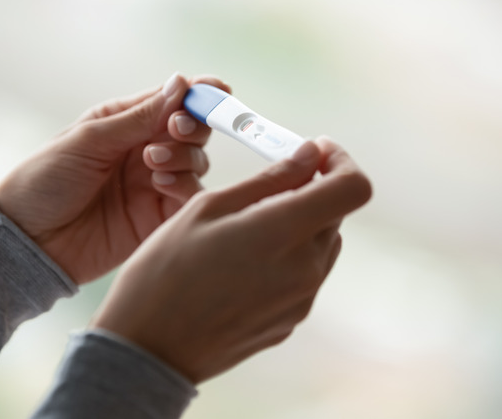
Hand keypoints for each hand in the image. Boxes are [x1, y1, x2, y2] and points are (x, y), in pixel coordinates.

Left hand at [0, 73, 230, 284]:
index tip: (217, 91)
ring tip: (153, 163)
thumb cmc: (45, 181)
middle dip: (193, 126)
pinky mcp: (158, 218)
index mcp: (125, 123)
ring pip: (197, 162)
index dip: (199, 95)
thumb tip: (181, 84)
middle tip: (174, 130)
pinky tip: (161, 183)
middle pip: (193, 131)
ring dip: (185, 156)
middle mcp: (145, 151)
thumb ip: (139, 117)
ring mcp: (154, 185)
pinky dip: (186, 185)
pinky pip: (190, 197)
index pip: (172, 102)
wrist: (29, 241)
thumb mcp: (90, 140)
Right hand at [90, 137, 371, 382]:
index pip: (353, 188)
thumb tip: (309, 155)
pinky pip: (304, 277)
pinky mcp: (289, 323)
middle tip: (266, 187)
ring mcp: (301, 301)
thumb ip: (269, 179)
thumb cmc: (165, 269)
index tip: (315, 153)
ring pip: (321, 246)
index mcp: (285, 233)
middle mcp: (306, 270)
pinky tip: (242, 265)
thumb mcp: (209, 208)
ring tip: (247, 230)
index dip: (341, 162)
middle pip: (335, 215)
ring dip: (300, 226)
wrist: (148, 349)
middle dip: (311, 192)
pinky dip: (287, 258)